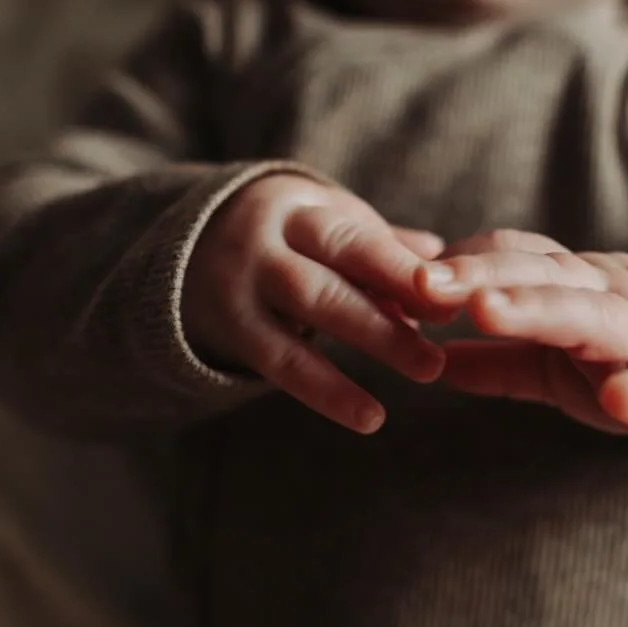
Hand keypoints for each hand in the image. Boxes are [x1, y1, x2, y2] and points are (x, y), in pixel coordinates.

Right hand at [183, 174, 444, 433]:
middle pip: (335, 273)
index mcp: (299, 209)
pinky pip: (284, 364)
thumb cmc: (280, 240)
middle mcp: (265, 240)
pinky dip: (329, 392)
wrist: (178, 251)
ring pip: (313, 313)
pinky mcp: (231, 330)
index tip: (449, 294)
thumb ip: (381, 246)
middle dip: (391, 312)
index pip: (356, 237)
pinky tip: (370, 417)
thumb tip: (446, 260)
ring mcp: (242, 284)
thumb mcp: (322, 227)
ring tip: (425, 371)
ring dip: (374, 342)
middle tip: (441, 346)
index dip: (402, 268)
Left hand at [416, 231, 627, 466]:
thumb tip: (433, 362)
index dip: (460, 263)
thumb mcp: (562, 362)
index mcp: (574, 288)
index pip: (512, 260)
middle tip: (423, 283)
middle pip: (541, 275)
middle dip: (480, 275)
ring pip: (592, 316)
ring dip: (538, 309)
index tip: (400, 272)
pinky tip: (621, 401)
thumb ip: (502, 361)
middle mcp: (609, 298)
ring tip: (486, 311)